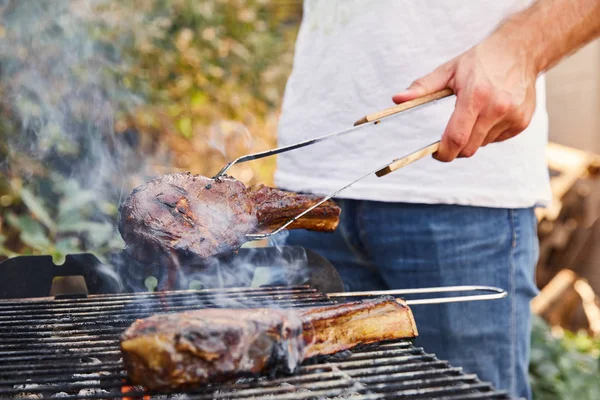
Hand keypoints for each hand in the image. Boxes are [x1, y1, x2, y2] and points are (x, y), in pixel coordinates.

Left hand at [392, 34, 537, 161]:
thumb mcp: (449, 70)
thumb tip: (397, 99)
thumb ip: (422, 87)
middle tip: (449, 138)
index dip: (443, 152)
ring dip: (473, 138)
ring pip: (483, 144)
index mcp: (476, 96)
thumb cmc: (481, 60)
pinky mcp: (522, 121)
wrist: (520, 50)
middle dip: (455, 148)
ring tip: (474, 114)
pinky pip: (497, 139)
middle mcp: (497, 108)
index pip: (456, 137)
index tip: (436, 153)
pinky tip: (490, 113)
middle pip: (469, 148)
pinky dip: (488, 133)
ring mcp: (513, 116)